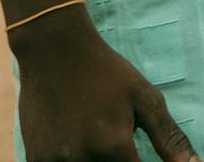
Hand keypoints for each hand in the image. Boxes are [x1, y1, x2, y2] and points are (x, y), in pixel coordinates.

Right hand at [12, 6, 199, 161]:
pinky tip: (77, 141)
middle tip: (115, 134)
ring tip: (98, 135)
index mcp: (112, 147)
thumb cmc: (107, 73)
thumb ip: (168, 137)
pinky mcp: (35, 159)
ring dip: (99, 160)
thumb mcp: (144, 99)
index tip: (138, 151)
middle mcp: (80, 160)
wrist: (54, 53)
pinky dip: (74, 159)